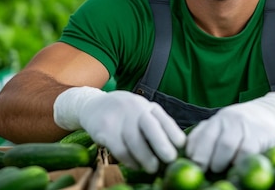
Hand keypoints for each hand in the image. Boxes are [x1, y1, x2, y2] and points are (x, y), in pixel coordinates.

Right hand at [54, 87, 185, 172]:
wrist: (92, 105)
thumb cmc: (124, 114)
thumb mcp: (141, 111)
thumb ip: (156, 124)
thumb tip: (177, 146)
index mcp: (147, 106)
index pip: (163, 119)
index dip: (174, 132)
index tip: (181, 146)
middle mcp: (134, 108)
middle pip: (150, 126)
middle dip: (162, 144)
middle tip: (170, 159)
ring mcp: (118, 118)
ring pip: (134, 141)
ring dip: (145, 158)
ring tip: (152, 168)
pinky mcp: (104, 129)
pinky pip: (120, 149)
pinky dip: (130, 160)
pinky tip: (135, 165)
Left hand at [185, 92, 274, 171]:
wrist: (271, 112)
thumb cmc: (242, 125)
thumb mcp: (223, 125)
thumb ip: (206, 135)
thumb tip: (187, 152)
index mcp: (217, 119)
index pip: (200, 136)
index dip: (194, 154)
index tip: (195, 166)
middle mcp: (229, 119)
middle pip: (211, 141)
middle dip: (205, 160)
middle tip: (206, 170)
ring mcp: (244, 125)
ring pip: (227, 146)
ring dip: (221, 162)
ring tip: (221, 169)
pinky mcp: (259, 134)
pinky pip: (246, 151)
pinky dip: (239, 162)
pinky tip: (237, 166)